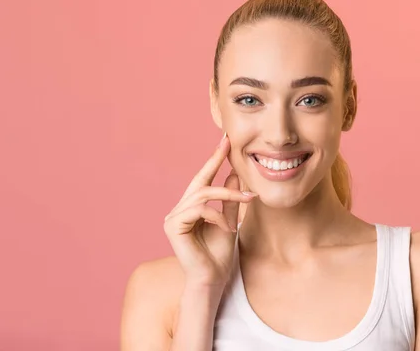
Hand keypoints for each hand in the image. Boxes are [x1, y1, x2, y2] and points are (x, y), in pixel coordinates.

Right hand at [163, 134, 255, 287]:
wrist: (213, 279)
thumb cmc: (220, 254)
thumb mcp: (230, 220)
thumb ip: (230, 199)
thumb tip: (234, 173)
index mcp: (191, 208)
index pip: (202, 179)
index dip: (213, 159)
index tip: (225, 140)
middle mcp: (179, 210)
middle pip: (200, 181)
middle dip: (215, 161)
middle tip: (230, 146)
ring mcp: (173, 218)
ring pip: (202, 193)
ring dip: (228, 195)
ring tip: (247, 201)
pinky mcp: (172, 226)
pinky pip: (198, 209)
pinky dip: (217, 215)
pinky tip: (229, 228)